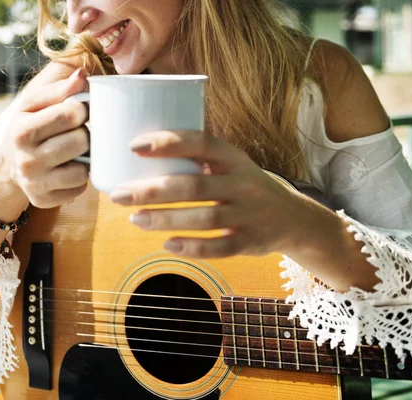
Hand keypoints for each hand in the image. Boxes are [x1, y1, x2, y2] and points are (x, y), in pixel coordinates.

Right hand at [0, 68, 89, 207]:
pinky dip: (79, 178)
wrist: (9, 165)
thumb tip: (83, 76)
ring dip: (86, 159)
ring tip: (76, 152)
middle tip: (79, 132)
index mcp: (23, 129)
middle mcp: (26, 159)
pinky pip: (79, 189)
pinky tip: (69, 169)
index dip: (83, 109)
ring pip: (83, 170)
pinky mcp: (44, 201)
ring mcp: (35, 183)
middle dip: (86, 134)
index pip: (72, 114)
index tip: (80, 111)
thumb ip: (60, 89)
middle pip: (81, 141)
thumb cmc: (29, 126)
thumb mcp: (36, 103)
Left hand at [108, 130, 301, 257]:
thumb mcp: (231, 165)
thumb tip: (139, 159)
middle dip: (153, 191)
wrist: (292, 218)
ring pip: (205, 218)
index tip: (134, 146)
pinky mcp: (251, 242)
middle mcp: (244, 183)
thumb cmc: (244, 186)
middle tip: (119, 195)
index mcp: (234, 158)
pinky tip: (168, 245)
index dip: (168, 142)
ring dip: (167, 219)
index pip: (201, 143)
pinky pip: (221, 248)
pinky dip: (194, 248)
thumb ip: (198, 161)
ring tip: (136, 220)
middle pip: (195, 186)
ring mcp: (249, 214)